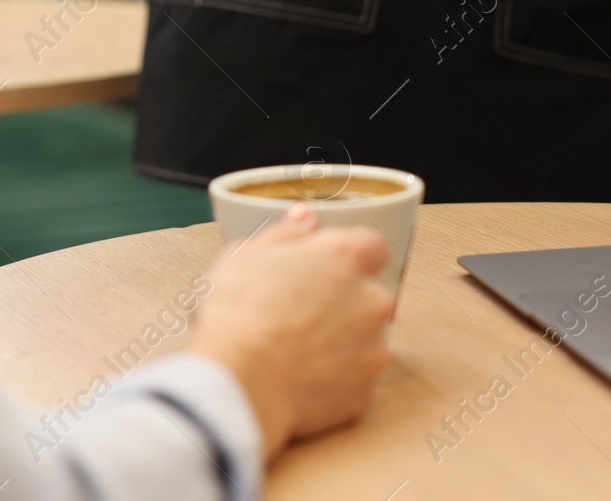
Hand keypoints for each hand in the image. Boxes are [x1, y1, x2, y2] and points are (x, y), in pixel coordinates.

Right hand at [188, 204, 393, 458]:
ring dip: (339, 343)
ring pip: (363, 341)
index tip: (324, 266)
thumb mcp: (246, 256)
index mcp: (345, 258)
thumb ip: (285, 233)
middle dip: (342, 302)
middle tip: (298, 311)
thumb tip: (305, 216)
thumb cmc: (238, 314)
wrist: (238, 383)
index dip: (347, 255)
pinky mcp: (363, 394)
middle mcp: (371, 301)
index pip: (372, 245)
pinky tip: (297, 379)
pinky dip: (332, 381)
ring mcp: (372, 351)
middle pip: (368, 296)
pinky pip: (352, 382)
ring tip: (293, 350)